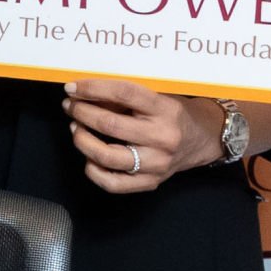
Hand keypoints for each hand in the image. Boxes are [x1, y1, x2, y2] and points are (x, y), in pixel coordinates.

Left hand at [63, 78, 212, 195]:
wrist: (201, 140)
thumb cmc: (172, 114)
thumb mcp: (156, 96)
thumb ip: (124, 97)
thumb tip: (83, 95)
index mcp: (165, 109)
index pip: (124, 94)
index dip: (93, 89)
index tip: (72, 87)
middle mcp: (163, 137)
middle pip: (110, 125)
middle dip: (81, 113)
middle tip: (69, 106)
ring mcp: (157, 163)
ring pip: (107, 156)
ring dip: (82, 139)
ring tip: (75, 128)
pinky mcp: (150, 182)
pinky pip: (111, 183)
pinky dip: (92, 169)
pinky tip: (88, 156)